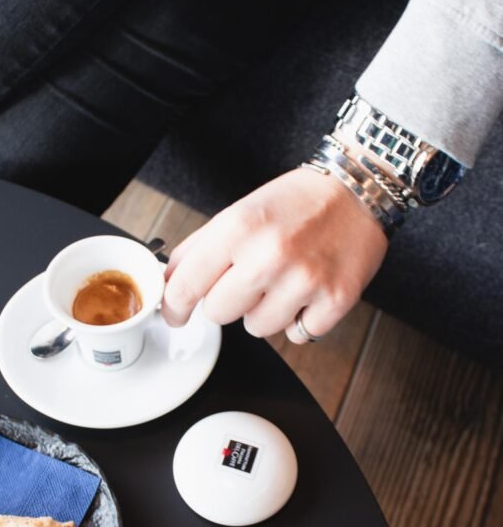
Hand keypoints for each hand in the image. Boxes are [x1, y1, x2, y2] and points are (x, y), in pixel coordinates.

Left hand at [161, 166, 388, 342]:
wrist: (358, 191)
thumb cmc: (297, 203)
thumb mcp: (239, 212)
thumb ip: (199, 249)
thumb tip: (168, 282)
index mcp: (239, 229)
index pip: (186, 286)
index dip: (174, 306)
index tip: (174, 314)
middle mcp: (269, 255)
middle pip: (219, 314)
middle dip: (228, 302)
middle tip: (250, 280)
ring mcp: (304, 281)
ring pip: (257, 329)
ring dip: (265, 313)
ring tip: (283, 282)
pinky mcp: (334, 300)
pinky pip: (297, 335)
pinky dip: (299, 320)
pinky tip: (308, 292)